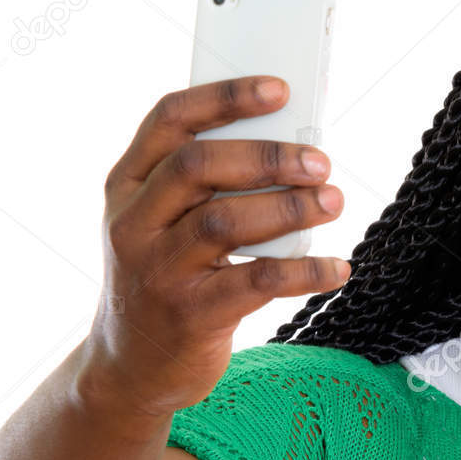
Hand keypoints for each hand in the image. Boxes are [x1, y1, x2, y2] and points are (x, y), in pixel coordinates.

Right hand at [84, 74, 346, 414]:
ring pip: (225, 221)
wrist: (130, 370)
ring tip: (332, 202)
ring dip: (290, 208)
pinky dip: (303, 271)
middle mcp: (133, 224)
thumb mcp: (159, 226)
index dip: (225, 97)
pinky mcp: (190, 315)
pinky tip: (335, 269)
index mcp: (125, 186)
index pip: (169, 120)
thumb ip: (201, 188)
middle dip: (268, 157)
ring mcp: (157, 271)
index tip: (280, 89)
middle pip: (199, 166)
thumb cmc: (162, 281)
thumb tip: (287, 150)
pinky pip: (256, 282)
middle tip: (320, 162)